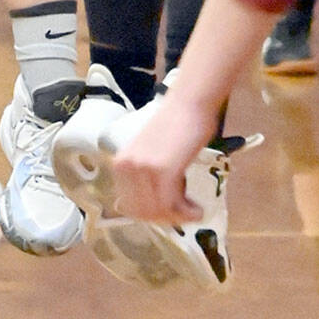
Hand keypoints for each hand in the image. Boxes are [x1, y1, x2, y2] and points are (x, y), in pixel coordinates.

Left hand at [112, 87, 216, 224]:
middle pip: (143, 212)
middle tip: (185, 212)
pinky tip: (198, 210)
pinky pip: (172, 204)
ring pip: (158, 211)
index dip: (152, 214)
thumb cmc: (176, 122)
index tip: (171, 213)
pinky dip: (186, 212)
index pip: (130, 206)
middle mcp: (127, 168)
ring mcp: (143, 169)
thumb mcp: (150, 151)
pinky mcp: (163, 171)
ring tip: (194, 211)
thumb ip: (145, 175)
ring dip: (178, 217)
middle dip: (166, 217)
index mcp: (120, 163)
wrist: (190, 101)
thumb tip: (153, 207)